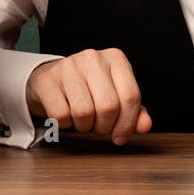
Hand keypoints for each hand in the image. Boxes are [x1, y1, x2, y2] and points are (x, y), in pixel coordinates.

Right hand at [25, 47, 151, 144]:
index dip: (127, 124)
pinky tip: (66, 116)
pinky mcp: (48, 80)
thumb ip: (134, 111)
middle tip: (98, 127)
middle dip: (104, 127)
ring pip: (84, 112)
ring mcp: (69, 66)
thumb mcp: (115, 96)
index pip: (131, 96)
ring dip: (84, 127)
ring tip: (82, 121)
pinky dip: (65, 125)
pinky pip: (61, 115)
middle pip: (109, 107)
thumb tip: (145, 125)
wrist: (51, 80)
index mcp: (116, 58)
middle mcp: (93, 57)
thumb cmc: (89, 90)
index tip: (120, 137)